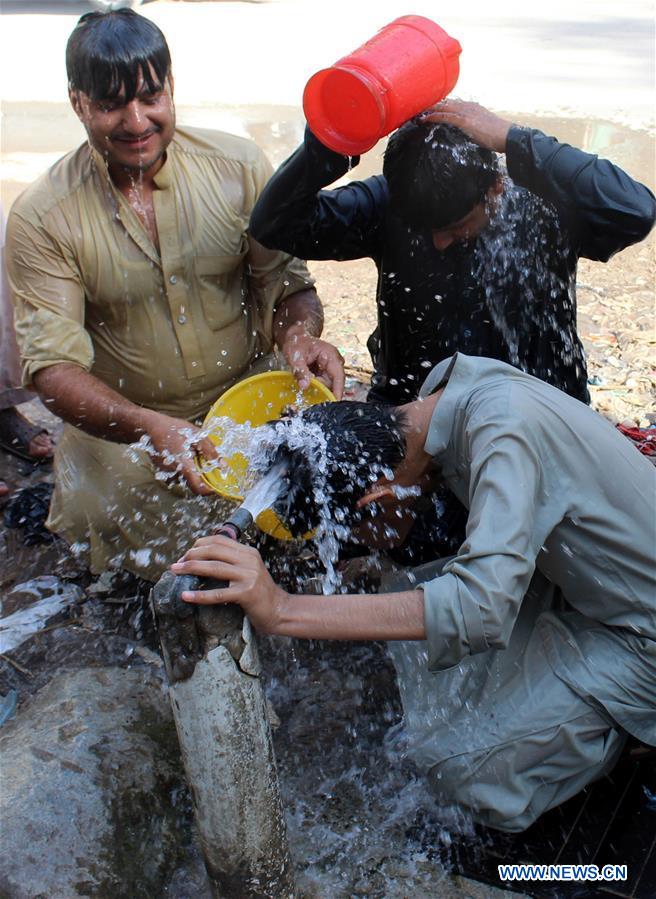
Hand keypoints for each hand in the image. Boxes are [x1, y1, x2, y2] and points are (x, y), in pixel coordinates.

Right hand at [143, 412, 218, 494]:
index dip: (209, 490)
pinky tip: (180, 453)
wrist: (149, 427)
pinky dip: (182, 466)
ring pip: (185, 477)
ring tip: (189, 452)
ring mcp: (166, 473)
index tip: (216, 486)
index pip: (197, 487)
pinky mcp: (162, 472)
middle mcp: (174, 473)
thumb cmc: (173, 428)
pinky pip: (177, 473)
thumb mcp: (196, 434)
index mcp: (183, 464)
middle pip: (193, 482)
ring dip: (191, 469)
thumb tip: (223, 466)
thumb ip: (210, 451)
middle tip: (203, 460)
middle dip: (201, 475)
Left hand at [170, 536, 286, 632]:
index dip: (199, 545)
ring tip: (176, 572)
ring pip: (214, 567)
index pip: (219, 540)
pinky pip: (218, 593)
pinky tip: (186, 596)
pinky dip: (199, 595)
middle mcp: (249, 560)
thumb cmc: (260, 593)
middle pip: (214, 550)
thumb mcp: (248, 570)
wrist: (279, 610)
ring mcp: (249, 576)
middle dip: (191, 555)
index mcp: (248, 552)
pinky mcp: (246, 593)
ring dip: (191, 568)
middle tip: (176, 564)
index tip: (185, 555)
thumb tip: (201, 559)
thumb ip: (231, 562)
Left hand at [279, 325, 344, 398]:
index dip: (338, 390)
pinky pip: (323, 383)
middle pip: (333, 383)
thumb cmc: (297, 343)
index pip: (339, 376)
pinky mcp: (326, 373)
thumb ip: (300, 371)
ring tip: (304, 379)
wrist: (296, 338)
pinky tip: (307, 381)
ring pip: (327, 385)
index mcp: (331, 355)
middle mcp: (335, 362)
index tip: (335, 403)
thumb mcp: (295, 356)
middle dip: (320, 388)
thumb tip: (304, 386)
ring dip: (316, 387)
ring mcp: (331, 368)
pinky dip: (315, 385)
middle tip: (305, 385)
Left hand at [421, 99, 511, 152]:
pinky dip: (434, 116)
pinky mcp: (465, 120)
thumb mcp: (482, 130)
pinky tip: (425, 119)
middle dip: (430, 104)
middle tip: (416, 107)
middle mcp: (468, 106)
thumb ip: (471, 129)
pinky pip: (446, 116)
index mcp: (472, 107)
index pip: (451, 103)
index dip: (438, 105)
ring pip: (443, 107)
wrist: (508, 136)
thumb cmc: (497, 137)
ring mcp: (466, 112)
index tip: (427, 108)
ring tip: (415, 112)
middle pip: (444, 102)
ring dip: (428, 109)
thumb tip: (465, 137)